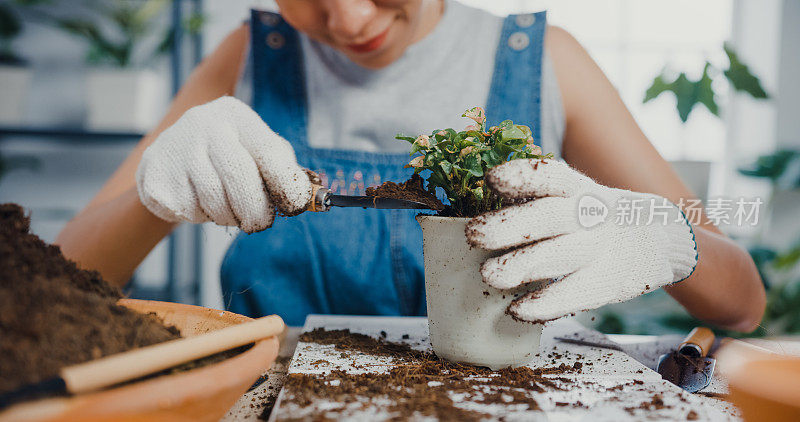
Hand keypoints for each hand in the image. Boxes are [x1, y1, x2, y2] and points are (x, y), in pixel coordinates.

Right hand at [136, 96, 310, 232]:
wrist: (171, 156)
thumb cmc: (230, 156)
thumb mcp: (258, 152)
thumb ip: (284, 170)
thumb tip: (308, 197)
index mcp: (236, 115)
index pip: (269, 152)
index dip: (286, 185)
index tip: (295, 206)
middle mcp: (203, 123)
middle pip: (239, 178)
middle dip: (255, 210)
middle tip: (259, 223)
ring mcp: (176, 146)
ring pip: (213, 200)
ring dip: (228, 216)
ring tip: (228, 210)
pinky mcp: (153, 172)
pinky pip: (187, 210)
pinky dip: (200, 216)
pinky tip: (199, 203)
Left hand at [465, 159, 697, 322]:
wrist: (661, 236)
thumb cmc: (595, 216)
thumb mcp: (576, 196)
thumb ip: (535, 199)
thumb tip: (471, 202)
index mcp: (578, 189)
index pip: (551, 177)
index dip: (522, 176)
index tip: (490, 178)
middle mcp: (591, 215)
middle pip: (550, 217)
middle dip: (510, 226)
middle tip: (474, 234)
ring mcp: (603, 249)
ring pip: (562, 255)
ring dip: (524, 266)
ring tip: (489, 275)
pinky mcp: (610, 282)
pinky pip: (577, 293)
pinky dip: (546, 304)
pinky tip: (518, 309)